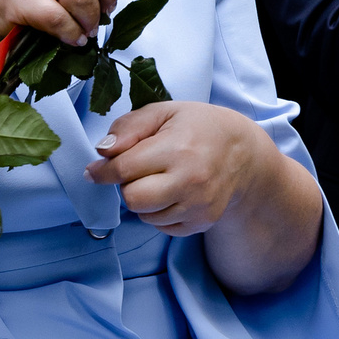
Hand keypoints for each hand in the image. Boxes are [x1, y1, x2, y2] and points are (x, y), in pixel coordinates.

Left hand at [84, 99, 275, 234]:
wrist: (242, 152)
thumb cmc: (198, 127)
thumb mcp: (165, 111)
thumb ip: (129, 126)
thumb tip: (102, 151)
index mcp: (177, 148)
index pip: (124, 169)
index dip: (103, 171)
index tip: (95, 171)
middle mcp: (190, 181)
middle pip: (132, 199)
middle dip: (127, 185)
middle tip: (138, 171)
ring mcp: (198, 205)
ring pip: (145, 215)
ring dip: (143, 200)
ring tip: (160, 179)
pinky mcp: (201, 222)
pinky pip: (162, 226)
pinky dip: (159, 212)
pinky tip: (173, 192)